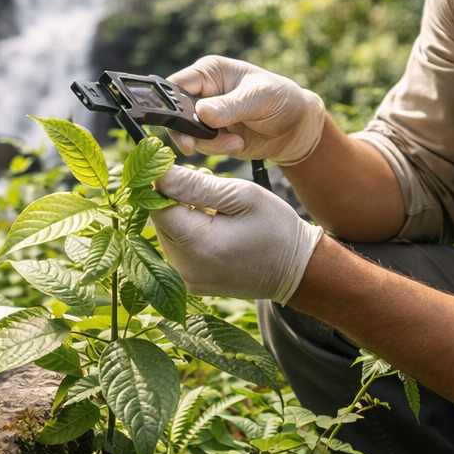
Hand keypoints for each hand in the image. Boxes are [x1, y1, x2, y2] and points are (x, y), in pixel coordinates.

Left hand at [152, 167, 322, 303]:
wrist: (297, 270)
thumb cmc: (275, 228)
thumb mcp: (242, 195)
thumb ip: (195, 184)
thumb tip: (159, 173)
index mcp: (198, 244)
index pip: (156, 205)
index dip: (165, 183)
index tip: (183, 170)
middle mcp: (185, 267)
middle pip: (159, 221)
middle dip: (175, 197)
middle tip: (207, 183)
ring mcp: (187, 279)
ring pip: (166, 233)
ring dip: (182, 214)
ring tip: (215, 205)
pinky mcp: (192, 283)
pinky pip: (177, 249)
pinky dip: (188, 232)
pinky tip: (213, 224)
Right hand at [168, 56, 327, 165]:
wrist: (298, 127)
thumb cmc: (281, 99)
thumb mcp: (258, 98)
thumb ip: (229, 106)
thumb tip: (201, 113)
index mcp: (209, 72)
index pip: (176, 85)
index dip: (169, 103)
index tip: (177, 122)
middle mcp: (203, 93)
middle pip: (174, 112)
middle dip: (187, 130)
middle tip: (194, 144)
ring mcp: (206, 117)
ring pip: (187, 133)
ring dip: (209, 142)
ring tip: (236, 141)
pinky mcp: (214, 137)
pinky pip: (202, 146)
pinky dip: (218, 149)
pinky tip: (238, 143)